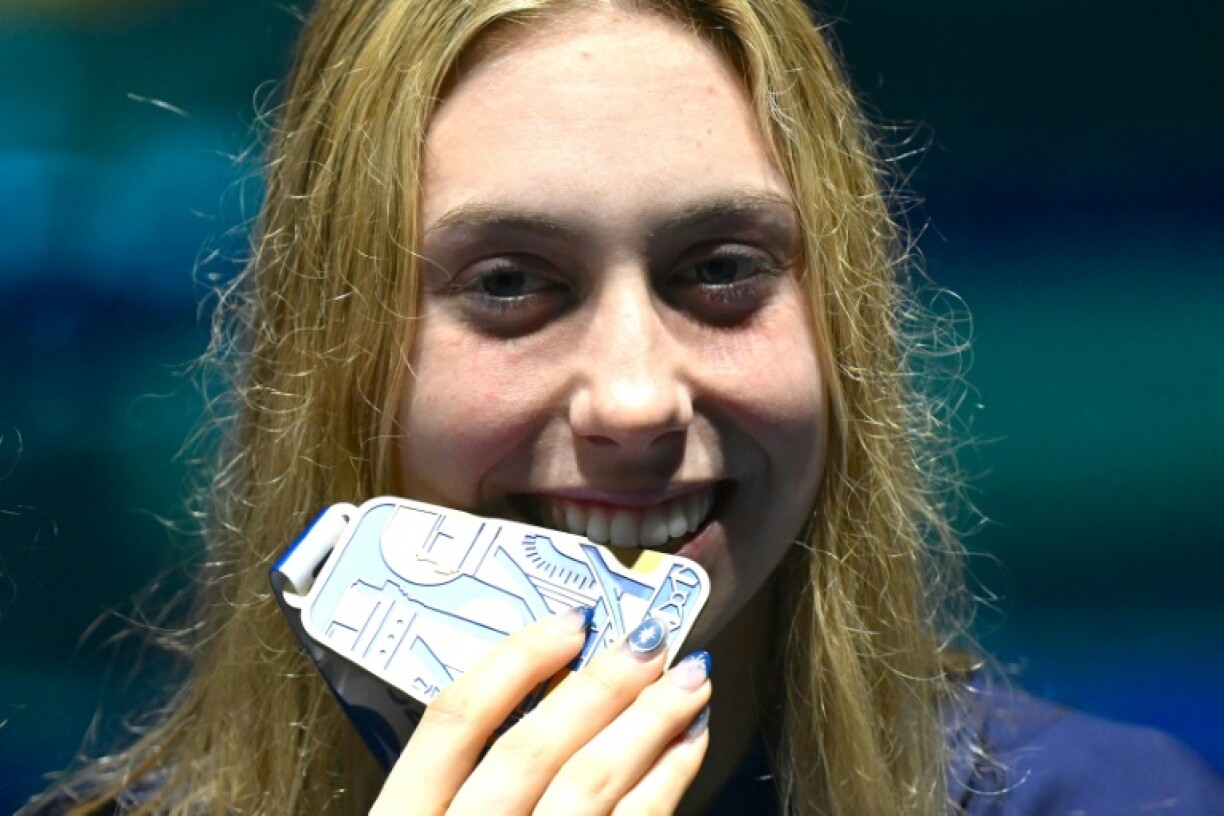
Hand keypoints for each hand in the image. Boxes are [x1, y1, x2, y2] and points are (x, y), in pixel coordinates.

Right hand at [371, 609, 711, 814]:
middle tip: (650, 639)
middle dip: (599, 686)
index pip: (450, 723)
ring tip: (689, 680)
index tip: (567, 622)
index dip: (512, 661)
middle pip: (531, 750)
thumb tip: (531, 698)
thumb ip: (453, 792)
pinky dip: (667, 785)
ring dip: (648, 724)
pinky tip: (688, 750)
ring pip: (591, 789)